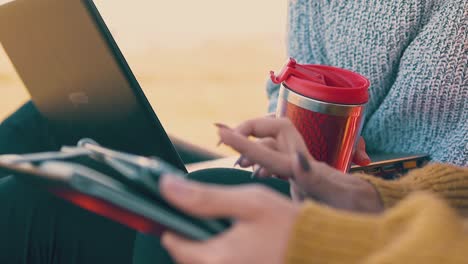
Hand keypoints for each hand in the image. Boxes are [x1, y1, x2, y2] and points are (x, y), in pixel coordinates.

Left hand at [160, 175, 298, 263]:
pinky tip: (235, 236)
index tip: (184, 203)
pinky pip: (218, 263)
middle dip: (190, 231)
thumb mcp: (248, 202)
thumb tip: (166, 186)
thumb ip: (205, 197)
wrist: (322, 250)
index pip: (172, 242)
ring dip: (204, 241)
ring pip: (201, 261)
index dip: (174, 219)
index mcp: (216, 259)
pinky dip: (219, 250)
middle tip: (211, 211)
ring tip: (225, 222)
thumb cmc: (287, 224)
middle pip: (184, 255)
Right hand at [217, 117, 382, 212]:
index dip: (244, 141)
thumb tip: (297, 159)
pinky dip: (262, 159)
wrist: (370, 207)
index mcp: (303, 168)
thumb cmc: (357, 207)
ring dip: (253, 147)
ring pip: (273, 145)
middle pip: (274, 131)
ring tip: (237, 159)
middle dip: (250, 129)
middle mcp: (300, 160)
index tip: (221, 132)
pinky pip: (277, 158)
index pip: (269, 149)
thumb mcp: (337, 196)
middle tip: (225, 137)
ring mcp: (300, 165)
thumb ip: (315, 179)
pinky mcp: (300, 174)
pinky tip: (254, 169)